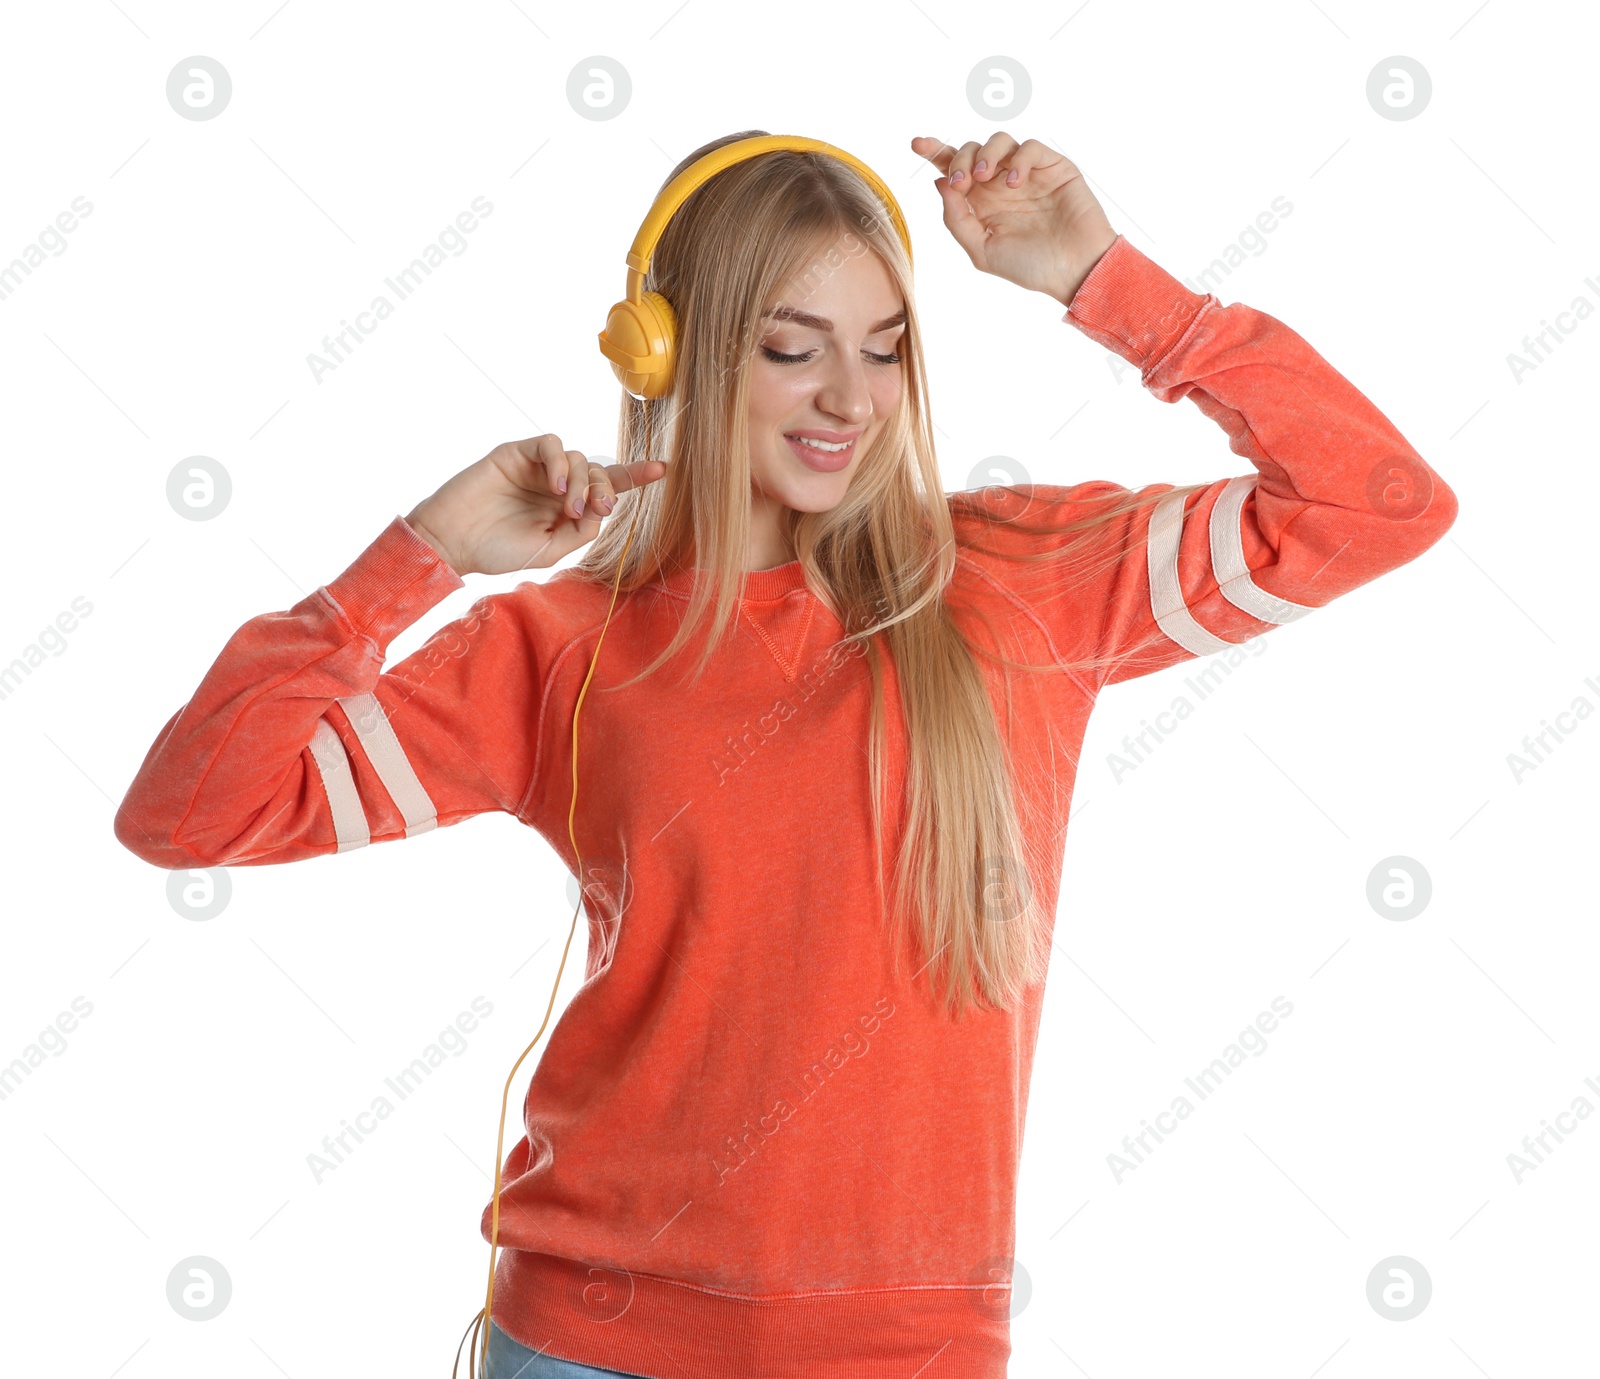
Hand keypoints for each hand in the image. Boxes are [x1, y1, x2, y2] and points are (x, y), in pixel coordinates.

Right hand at [405, 435, 666, 576]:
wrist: (453, 543)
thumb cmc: (497, 551)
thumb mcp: (550, 550)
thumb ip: (581, 532)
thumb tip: (603, 509)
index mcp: (567, 508)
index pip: (607, 487)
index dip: (634, 476)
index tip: (663, 469)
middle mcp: (556, 484)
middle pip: (599, 471)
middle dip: (607, 489)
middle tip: (596, 511)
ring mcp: (536, 468)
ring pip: (579, 457)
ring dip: (583, 482)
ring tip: (569, 508)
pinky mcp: (516, 453)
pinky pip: (549, 444)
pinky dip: (560, 462)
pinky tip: (557, 487)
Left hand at [910, 133, 1117, 306]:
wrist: (1075, 271)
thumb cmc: (1030, 267)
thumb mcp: (982, 250)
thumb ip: (957, 218)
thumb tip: (939, 182)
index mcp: (982, 203)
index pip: (954, 169)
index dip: (935, 152)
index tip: (916, 144)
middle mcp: (1001, 185)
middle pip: (972, 150)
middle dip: (959, 159)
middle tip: (961, 182)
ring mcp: (1028, 174)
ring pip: (999, 141)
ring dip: (985, 153)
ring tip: (983, 177)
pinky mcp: (1054, 167)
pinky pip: (1030, 147)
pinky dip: (1017, 159)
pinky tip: (1013, 182)